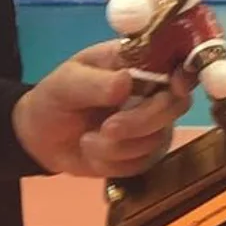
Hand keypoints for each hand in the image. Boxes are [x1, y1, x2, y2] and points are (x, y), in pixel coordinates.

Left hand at [13, 41, 190, 178]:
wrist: (44, 138)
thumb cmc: (55, 98)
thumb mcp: (65, 84)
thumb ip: (94, 83)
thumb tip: (126, 81)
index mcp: (130, 62)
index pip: (170, 62)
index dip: (181, 74)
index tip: (174, 87)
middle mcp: (149, 92)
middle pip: (173, 105)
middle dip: (139, 121)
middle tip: (108, 128)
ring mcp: (152, 124)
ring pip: (157, 138)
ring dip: (117, 145)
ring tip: (87, 137)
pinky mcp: (147, 154)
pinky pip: (143, 162)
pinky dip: (113, 161)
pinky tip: (93, 149)